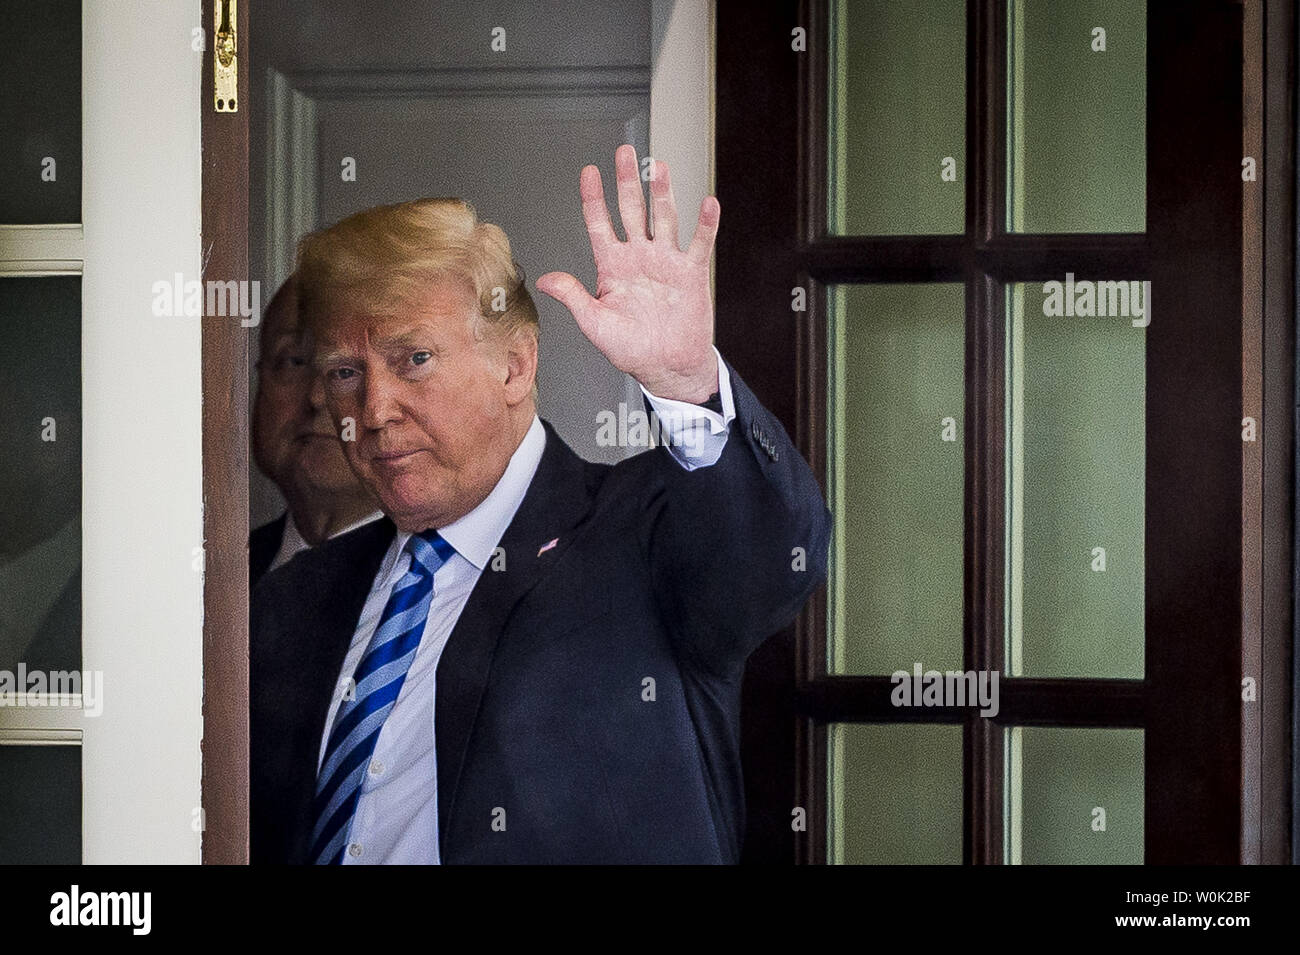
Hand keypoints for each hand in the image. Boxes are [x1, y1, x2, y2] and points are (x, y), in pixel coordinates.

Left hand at [535, 144, 720, 402]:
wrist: (667, 367)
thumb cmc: (632, 350)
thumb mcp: (595, 324)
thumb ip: (573, 296)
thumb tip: (544, 280)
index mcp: (612, 267)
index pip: (599, 224)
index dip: (593, 198)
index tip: (589, 172)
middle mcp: (639, 258)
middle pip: (632, 210)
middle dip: (627, 181)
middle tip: (625, 153)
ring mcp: (666, 262)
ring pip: (664, 218)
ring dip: (662, 192)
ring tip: (659, 167)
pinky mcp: (691, 273)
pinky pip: (699, 243)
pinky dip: (705, 223)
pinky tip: (708, 203)